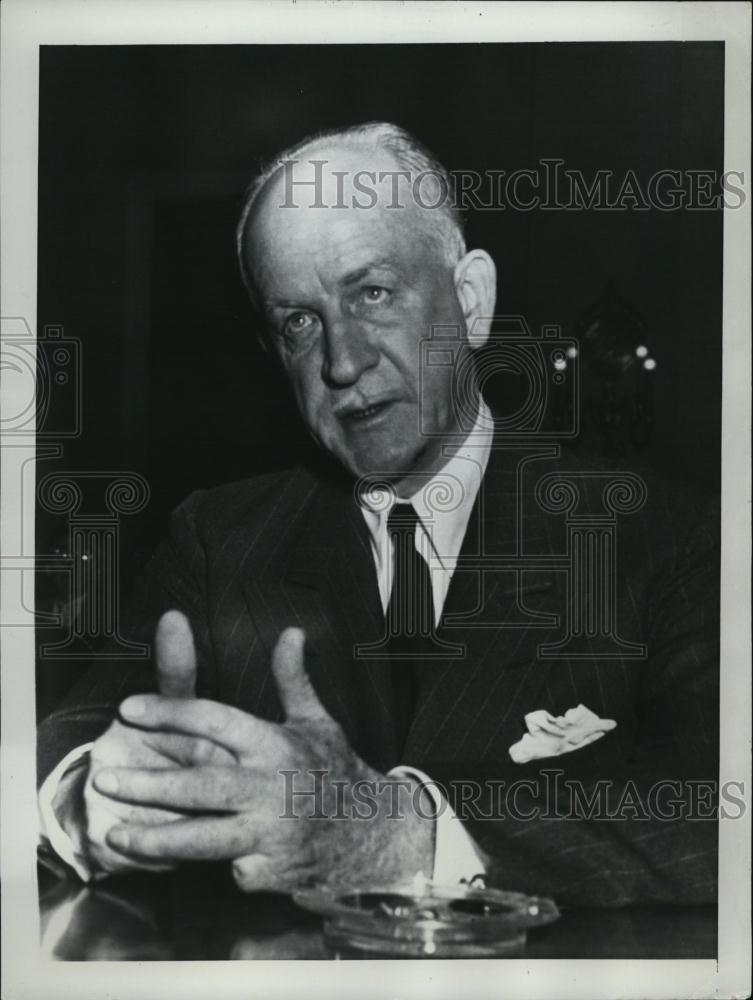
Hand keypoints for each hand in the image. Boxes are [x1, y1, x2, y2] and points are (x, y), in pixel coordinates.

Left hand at [93, 628, 434, 890]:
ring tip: (116, 836)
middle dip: (149, 784)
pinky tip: (189, 860)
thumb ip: (293, 679)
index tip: (130, 708)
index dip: (171, 712)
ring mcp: (272, 833)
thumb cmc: (336, 769)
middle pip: (201, 785)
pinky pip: (229, 869)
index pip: (216, 721)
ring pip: (205, 838)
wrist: (376, 833)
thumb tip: (291, 631)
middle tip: (105, 779)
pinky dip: (209, 864)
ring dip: (158, 839)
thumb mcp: (316, 721)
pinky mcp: (272, 871)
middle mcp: (272, 787)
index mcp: (278, 744)